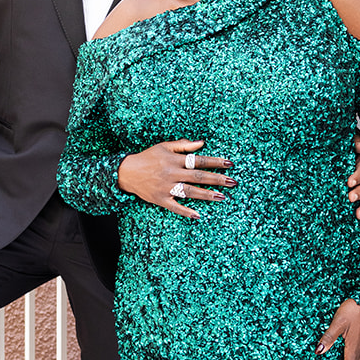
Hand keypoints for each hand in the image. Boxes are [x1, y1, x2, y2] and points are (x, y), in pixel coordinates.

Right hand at [116, 139, 235, 218]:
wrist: (127, 172)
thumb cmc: (148, 157)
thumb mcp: (164, 146)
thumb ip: (183, 145)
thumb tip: (202, 143)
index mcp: (174, 160)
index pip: (198, 160)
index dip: (214, 162)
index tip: (229, 164)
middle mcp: (171, 173)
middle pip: (198, 176)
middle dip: (216, 179)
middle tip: (232, 182)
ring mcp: (166, 187)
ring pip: (190, 192)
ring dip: (206, 194)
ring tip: (222, 197)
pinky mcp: (160, 199)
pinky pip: (175, 207)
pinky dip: (186, 211)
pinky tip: (199, 215)